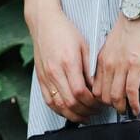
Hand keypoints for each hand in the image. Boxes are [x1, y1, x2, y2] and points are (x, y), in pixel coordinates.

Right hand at [26, 8, 103, 122]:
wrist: (44, 24)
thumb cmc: (64, 32)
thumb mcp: (84, 46)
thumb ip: (90, 69)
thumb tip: (96, 89)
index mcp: (68, 62)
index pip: (80, 92)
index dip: (91, 102)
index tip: (99, 103)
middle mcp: (55, 72)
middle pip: (70, 103)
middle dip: (85, 111)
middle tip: (95, 111)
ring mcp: (46, 78)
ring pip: (59, 107)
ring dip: (74, 115)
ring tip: (85, 116)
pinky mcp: (41, 81)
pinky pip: (50, 103)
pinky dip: (61, 111)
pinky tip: (70, 112)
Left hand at [93, 15, 139, 115]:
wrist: (137, 14)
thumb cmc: (127, 28)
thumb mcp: (109, 47)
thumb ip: (106, 62)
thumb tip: (107, 78)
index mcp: (101, 61)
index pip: (95, 89)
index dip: (99, 101)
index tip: (105, 105)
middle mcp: (109, 66)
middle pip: (103, 96)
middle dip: (110, 107)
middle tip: (117, 110)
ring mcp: (122, 67)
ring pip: (116, 96)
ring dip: (121, 107)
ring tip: (126, 110)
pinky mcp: (135, 66)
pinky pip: (131, 91)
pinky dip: (134, 103)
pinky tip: (136, 108)